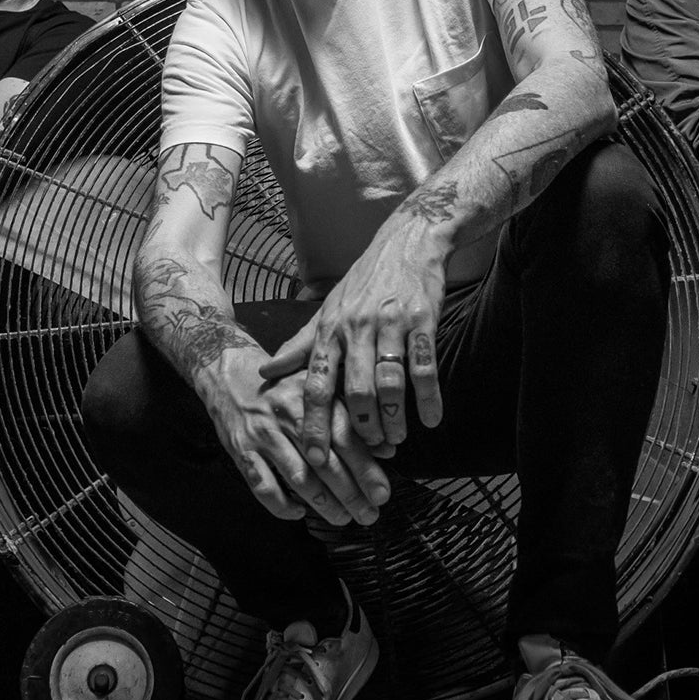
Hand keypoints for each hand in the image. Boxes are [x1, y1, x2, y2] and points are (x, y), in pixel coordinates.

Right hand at [208, 365, 389, 526]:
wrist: (229, 375)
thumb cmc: (283, 387)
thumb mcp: (319, 390)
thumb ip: (351, 417)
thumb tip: (388, 449)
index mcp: (313, 398)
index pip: (345, 438)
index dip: (366, 469)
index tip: (382, 493)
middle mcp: (288, 415)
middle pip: (325, 463)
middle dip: (350, 494)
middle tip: (369, 515)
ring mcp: (263, 435)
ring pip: (298, 478)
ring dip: (323, 504)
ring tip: (342, 519)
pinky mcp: (241, 450)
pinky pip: (263, 486)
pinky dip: (282, 505)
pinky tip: (299, 512)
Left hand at [261, 234, 444, 460]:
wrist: (407, 241)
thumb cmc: (364, 281)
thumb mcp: (327, 310)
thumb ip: (299, 345)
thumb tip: (265, 371)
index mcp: (330, 330)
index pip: (317, 384)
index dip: (314, 423)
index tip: (314, 457)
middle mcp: (356, 328)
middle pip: (355, 391)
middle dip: (361, 429)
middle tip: (369, 452)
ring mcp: (390, 324)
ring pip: (389, 383)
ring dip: (394, 418)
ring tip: (396, 441)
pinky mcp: (422, 319)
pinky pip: (425, 367)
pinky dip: (429, 397)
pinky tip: (432, 420)